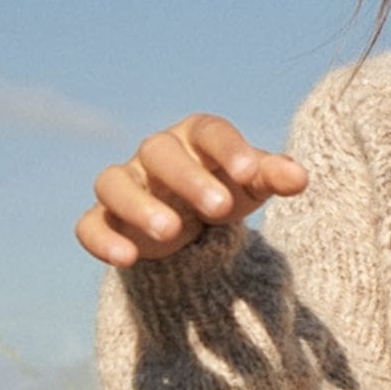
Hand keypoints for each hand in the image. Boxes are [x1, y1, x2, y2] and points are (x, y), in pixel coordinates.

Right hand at [76, 112, 307, 267]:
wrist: (193, 223)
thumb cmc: (226, 190)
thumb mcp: (251, 185)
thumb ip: (273, 177)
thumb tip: (300, 178)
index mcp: (195, 136)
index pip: (209, 130)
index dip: (229, 148)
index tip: (252, 174)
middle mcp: (155, 154)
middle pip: (159, 152)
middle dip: (187, 178)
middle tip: (219, 209)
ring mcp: (126, 184)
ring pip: (114, 182)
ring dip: (139, 205)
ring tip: (171, 233)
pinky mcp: (104, 219)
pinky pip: (90, 224)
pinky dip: (102, 240)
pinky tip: (126, 259)